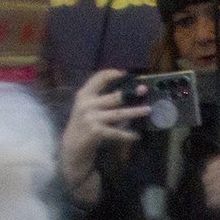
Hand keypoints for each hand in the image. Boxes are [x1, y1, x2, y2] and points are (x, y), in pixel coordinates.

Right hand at [58, 69, 150, 199]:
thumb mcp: (87, 106)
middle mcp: (86, 104)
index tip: (126, 74)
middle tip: (144, 89)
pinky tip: (136, 135)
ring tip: (148, 109)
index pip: (99, 78)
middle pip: (113, 96)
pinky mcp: (96, 132)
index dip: (113, 74)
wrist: (71, 146)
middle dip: (130, 92)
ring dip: (135, 112)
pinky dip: (127, 135)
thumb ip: (100, 97)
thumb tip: (126, 90)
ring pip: (118, 114)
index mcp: (84, 94)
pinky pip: (116, 133)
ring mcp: (91, 119)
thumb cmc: (83, 124)